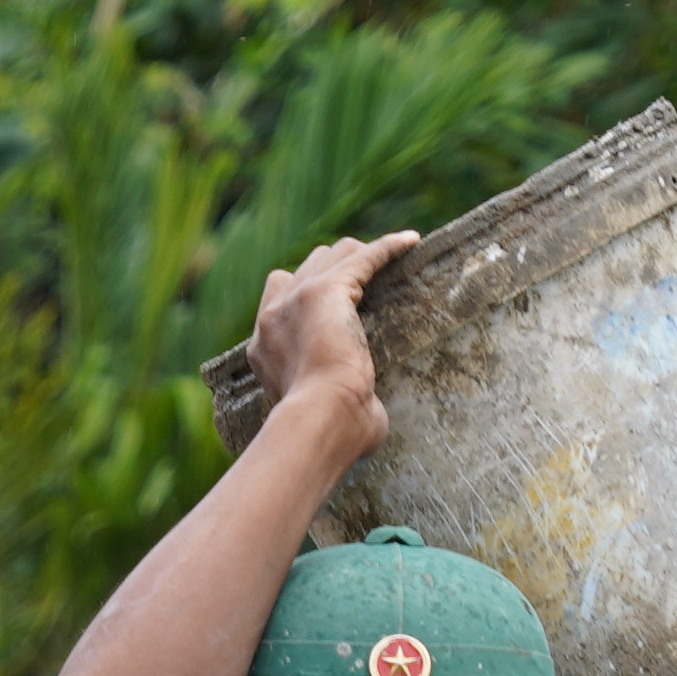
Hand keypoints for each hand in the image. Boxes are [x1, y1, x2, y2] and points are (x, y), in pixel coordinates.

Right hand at [240, 232, 419, 465]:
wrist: (320, 419)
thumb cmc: (328, 432)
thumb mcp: (322, 414)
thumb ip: (337, 400)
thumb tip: (371, 416)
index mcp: (264, 348)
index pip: (280, 300)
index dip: (309, 296)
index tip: (340, 308)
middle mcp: (273, 317)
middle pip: (305, 268)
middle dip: (337, 270)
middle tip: (371, 284)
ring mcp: (297, 299)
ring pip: (332, 254)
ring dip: (360, 256)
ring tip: (390, 261)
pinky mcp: (327, 289)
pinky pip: (363, 257)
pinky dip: (388, 247)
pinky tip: (411, 242)